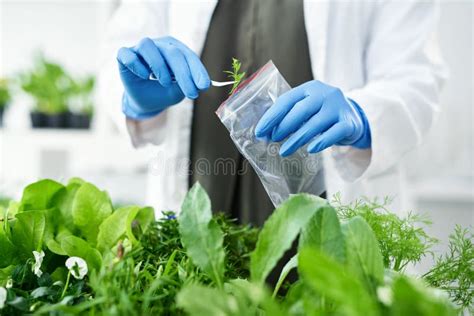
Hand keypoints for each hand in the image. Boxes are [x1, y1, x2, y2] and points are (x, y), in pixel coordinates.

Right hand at [117, 36, 209, 119]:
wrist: (144, 102)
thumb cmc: (163, 92)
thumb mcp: (178, 91)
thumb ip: (189, 84)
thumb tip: (204, 83)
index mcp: (174, 49)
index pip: (188, 55)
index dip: (197, 70)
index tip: (204, 86)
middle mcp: (158, 45)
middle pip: (171, 52)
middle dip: (184, 74)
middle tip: (191, 93)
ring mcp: (139, 49)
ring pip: (148, 46)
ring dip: (159, 65)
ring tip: (164, 82)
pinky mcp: (124, 56)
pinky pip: (128, 55)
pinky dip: (136, 64)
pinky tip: (144, 76)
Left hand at [254, 80, 370, 155]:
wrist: (354, 117)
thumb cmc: (322, 114)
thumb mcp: (307, 109)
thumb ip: (288, 117)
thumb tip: (265, 134)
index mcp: (310, 88)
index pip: (287, 100)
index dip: (272, 116)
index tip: (259, 132)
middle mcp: (325, 94)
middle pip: (301, 110)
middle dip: (284, 126)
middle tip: (273, 139)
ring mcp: (338, 107)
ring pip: (315, 123)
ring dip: (297, 139)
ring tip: (284, 151)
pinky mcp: (349, 123)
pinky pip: (334, 133)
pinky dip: (322, 141)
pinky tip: (310, 149)